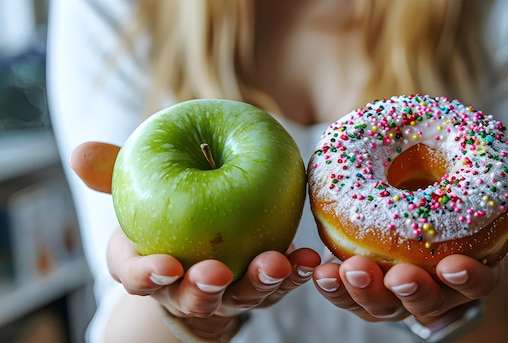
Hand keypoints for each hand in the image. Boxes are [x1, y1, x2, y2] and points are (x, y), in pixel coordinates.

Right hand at [70, 142, 320, 339]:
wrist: (203, 238)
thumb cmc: (167, 211)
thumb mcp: (141, 189)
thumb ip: (115, 173)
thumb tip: (80, 152)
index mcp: (149, 264)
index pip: (137, 277)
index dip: (146, 275)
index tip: (164, 265)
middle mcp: (186, 286)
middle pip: (190, 296)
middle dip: (203, 289)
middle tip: (217, 273)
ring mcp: (228, 291)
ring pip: (242, 295)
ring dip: (260, 282)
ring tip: (276, 263)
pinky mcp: (264, 286)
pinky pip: (282, 283)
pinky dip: (297, 272)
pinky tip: (312, 258)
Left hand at [312, 130, 507, 322]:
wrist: (430, 235)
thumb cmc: (459, 212)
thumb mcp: (487, 192)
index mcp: (468, 271)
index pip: (477, 284)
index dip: (470, 278)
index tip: (456, 265)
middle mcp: (433, 292)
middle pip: (424, 303)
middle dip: (410, 291)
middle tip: (396, 276)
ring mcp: (394, 295)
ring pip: (378, 305)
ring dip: (360, 291)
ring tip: (342, 271)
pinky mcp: (361, 290)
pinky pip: (344, 294)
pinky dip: (329, 283)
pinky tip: (313, 267)